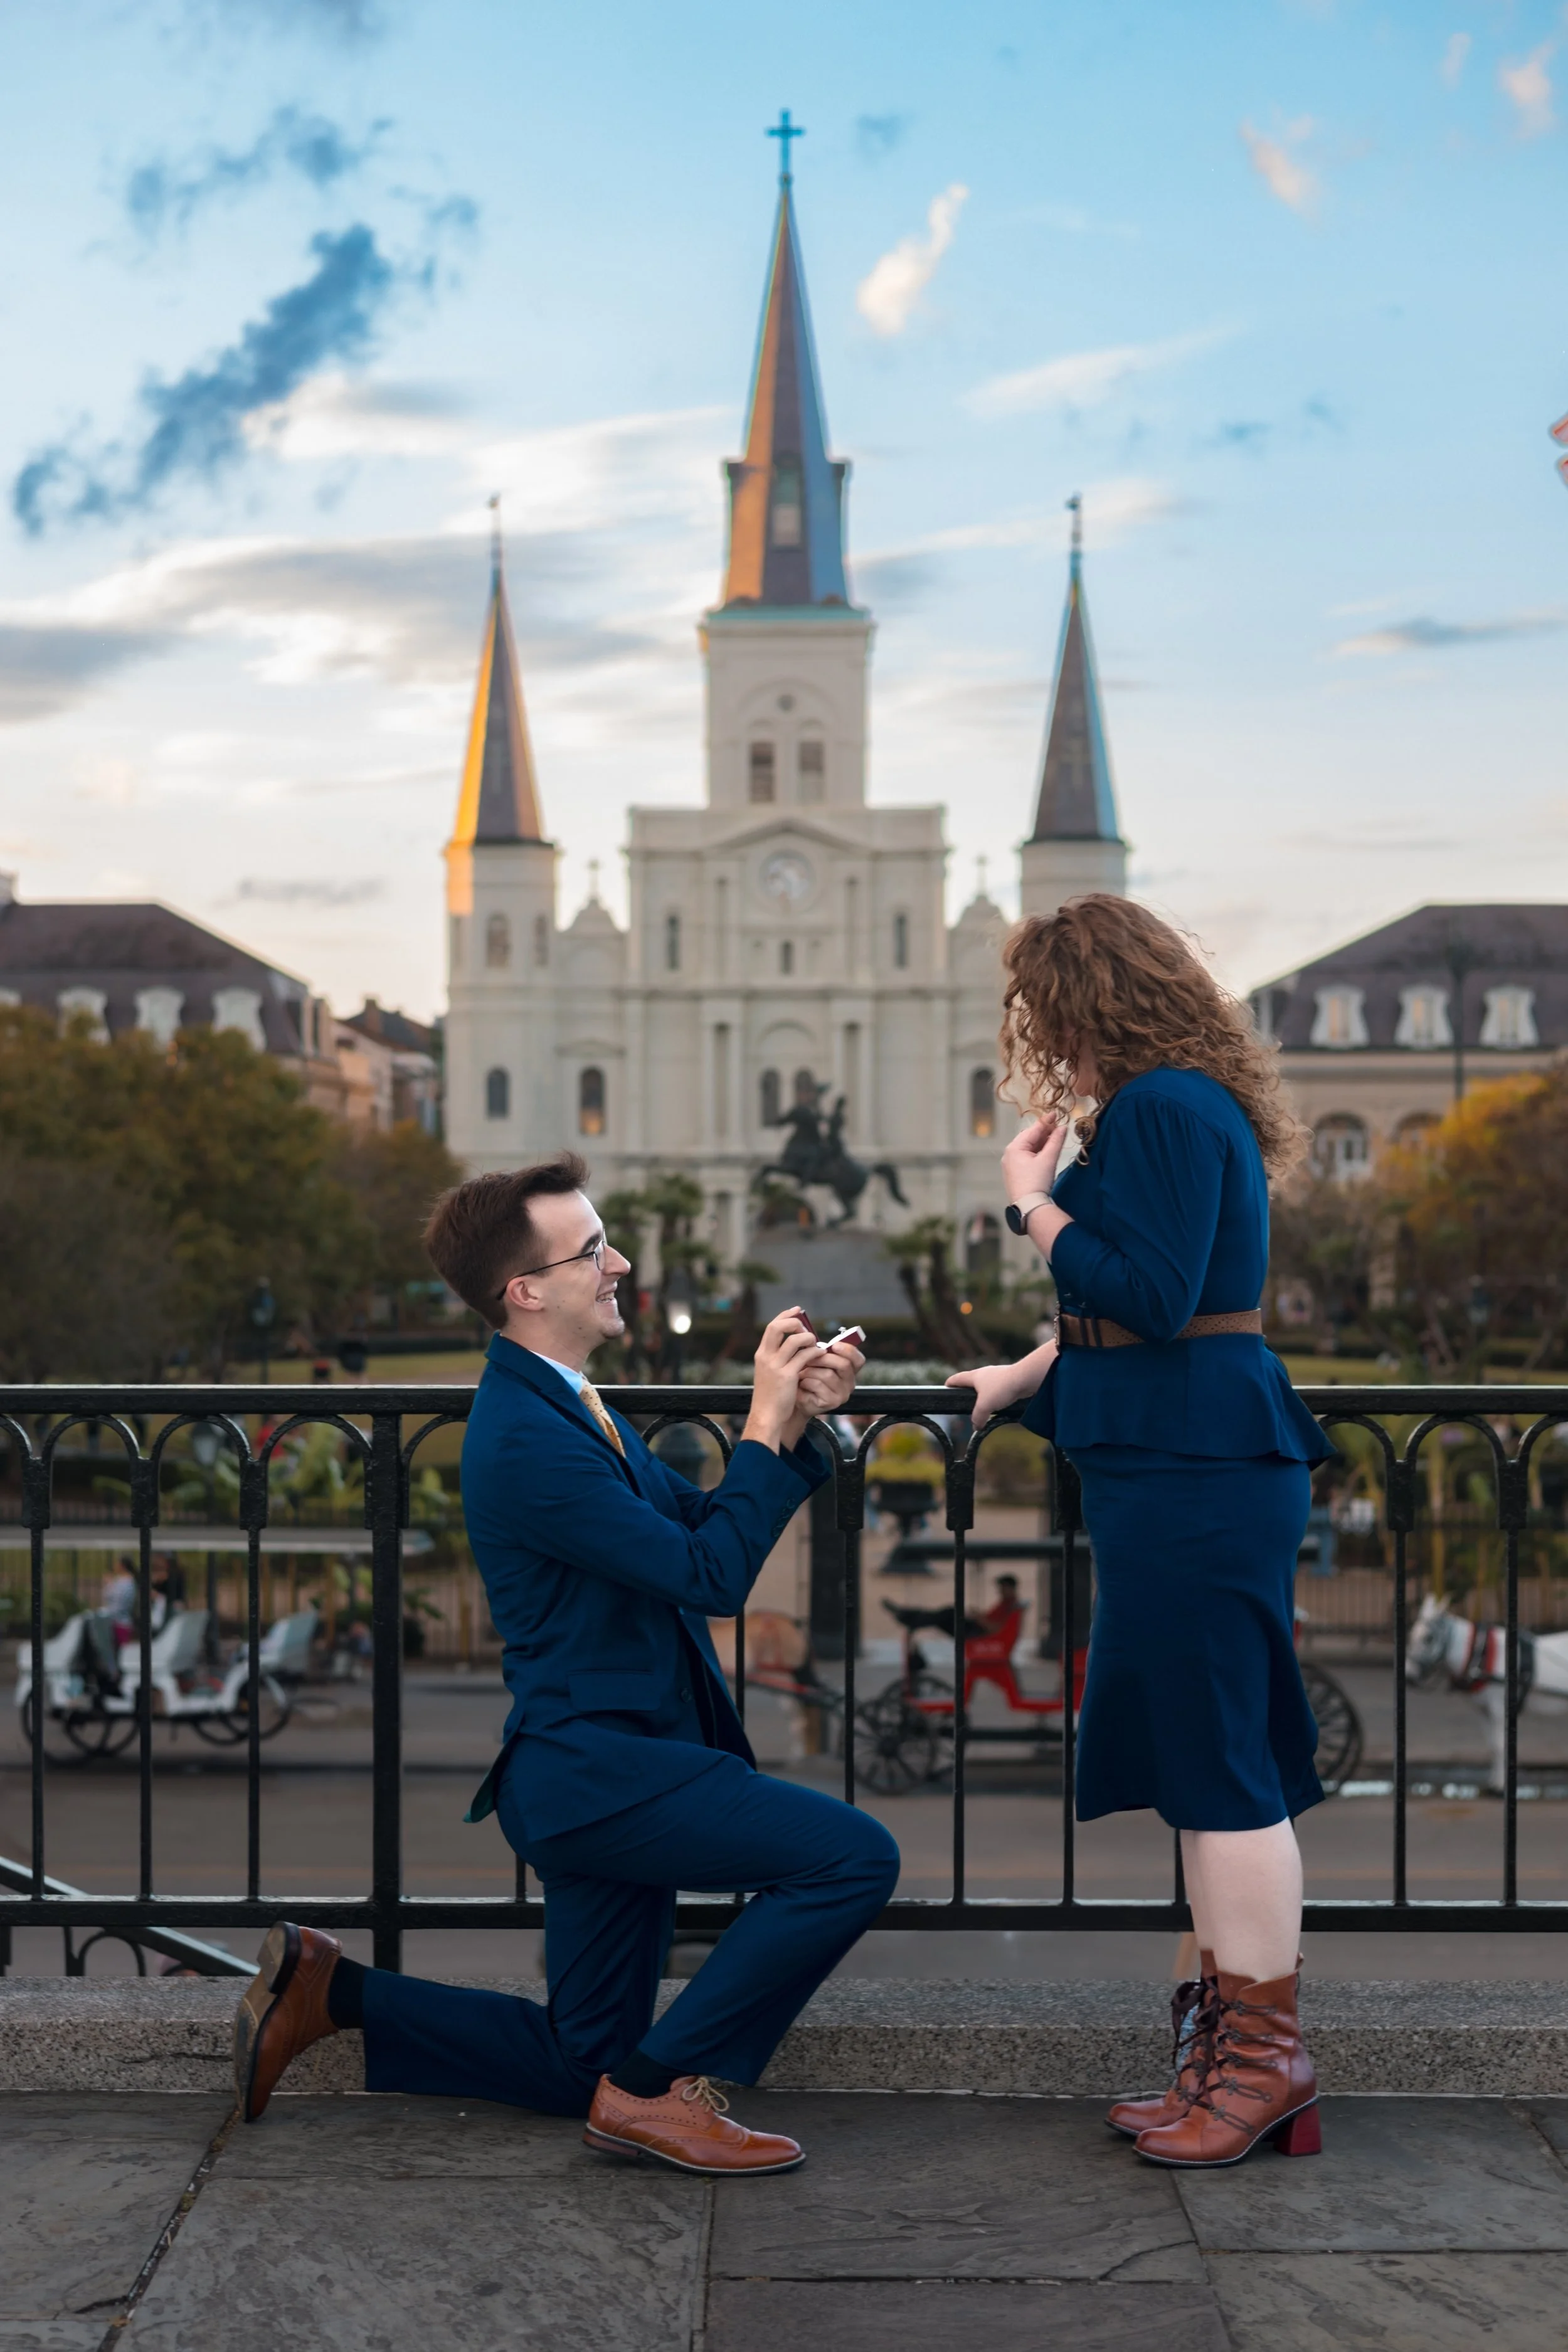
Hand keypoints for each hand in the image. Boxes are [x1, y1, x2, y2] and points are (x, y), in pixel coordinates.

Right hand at [743, 1308, 821, 1452]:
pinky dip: (814, 1352)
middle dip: (794, 1322)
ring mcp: (776, 1366)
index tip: (797, 1310)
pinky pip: (805, 1356)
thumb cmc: (770, 1397)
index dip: (785, 1316)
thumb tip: (793, 1345)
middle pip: (777, 1327)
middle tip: (805, 1327)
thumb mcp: (768, 1373)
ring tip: (815, 1344)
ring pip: (795, 1340)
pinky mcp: (787, 1375)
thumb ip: (776, 1358)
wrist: (766, 1416)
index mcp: (761, 1355)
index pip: (771, 1327)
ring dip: (808, 1338)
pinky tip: (819, 1355)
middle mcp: (766, 1357)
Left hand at [794, 1340, 864, 1429]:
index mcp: (849, 1371)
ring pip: (828, 1374)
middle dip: (823, 1358)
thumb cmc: (806, 1377)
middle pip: (844, 1364)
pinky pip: (818, 1385)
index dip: (849, 1350)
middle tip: (808, 1358)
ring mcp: (843, 1394)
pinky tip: (802, 1384)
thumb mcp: (816, 1362)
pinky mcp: (832, 1402)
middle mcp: (850, 1383)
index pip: (858, 1359)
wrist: (795, 1398)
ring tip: (801, 1373)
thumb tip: (821, 1346)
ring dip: (810, 1371)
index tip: (834, 1345)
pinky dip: (806, 1381)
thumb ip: (823, 1353)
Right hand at [945, 1343, 1057, 1429]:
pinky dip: (997, 1397)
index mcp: (975, 1376)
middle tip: (966, 1400)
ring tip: (985, 1406)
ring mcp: (998, 1376)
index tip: (946, 1386)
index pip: (958, 1378)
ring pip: (987, 1386)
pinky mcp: (1009, 1380)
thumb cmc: (1002, 1388)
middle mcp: (985, 1373)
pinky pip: (999, 1389)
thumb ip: (977, 1417)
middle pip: (972, 1381)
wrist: (1025, 1379)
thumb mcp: (985, 1406)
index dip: (951, 1383)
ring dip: (985, 1395)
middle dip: (969, 1390)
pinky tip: (1001, 1405)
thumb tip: (976, 1426)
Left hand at [1001, 1114, 1069, 1203]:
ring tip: (1055, 1137)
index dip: (1046, 1122)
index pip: (1033, 1130)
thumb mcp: (1048, 1159)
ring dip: (1041, 1143)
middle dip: (1044, 1132)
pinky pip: (1027, 1158)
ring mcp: (1011, 1165)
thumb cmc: (1037, 1182)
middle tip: (1058, 1126)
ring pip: (1028, 1148)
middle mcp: (1009, 1154)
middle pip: (1029, 1138)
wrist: (1029, 1207)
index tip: (1056, 1114)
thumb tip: (1062, 1128)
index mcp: (1014, 1148)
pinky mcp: (1015, 1174)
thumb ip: (1056, 1141)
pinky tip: (1047, 1151)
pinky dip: (1037, 1153)